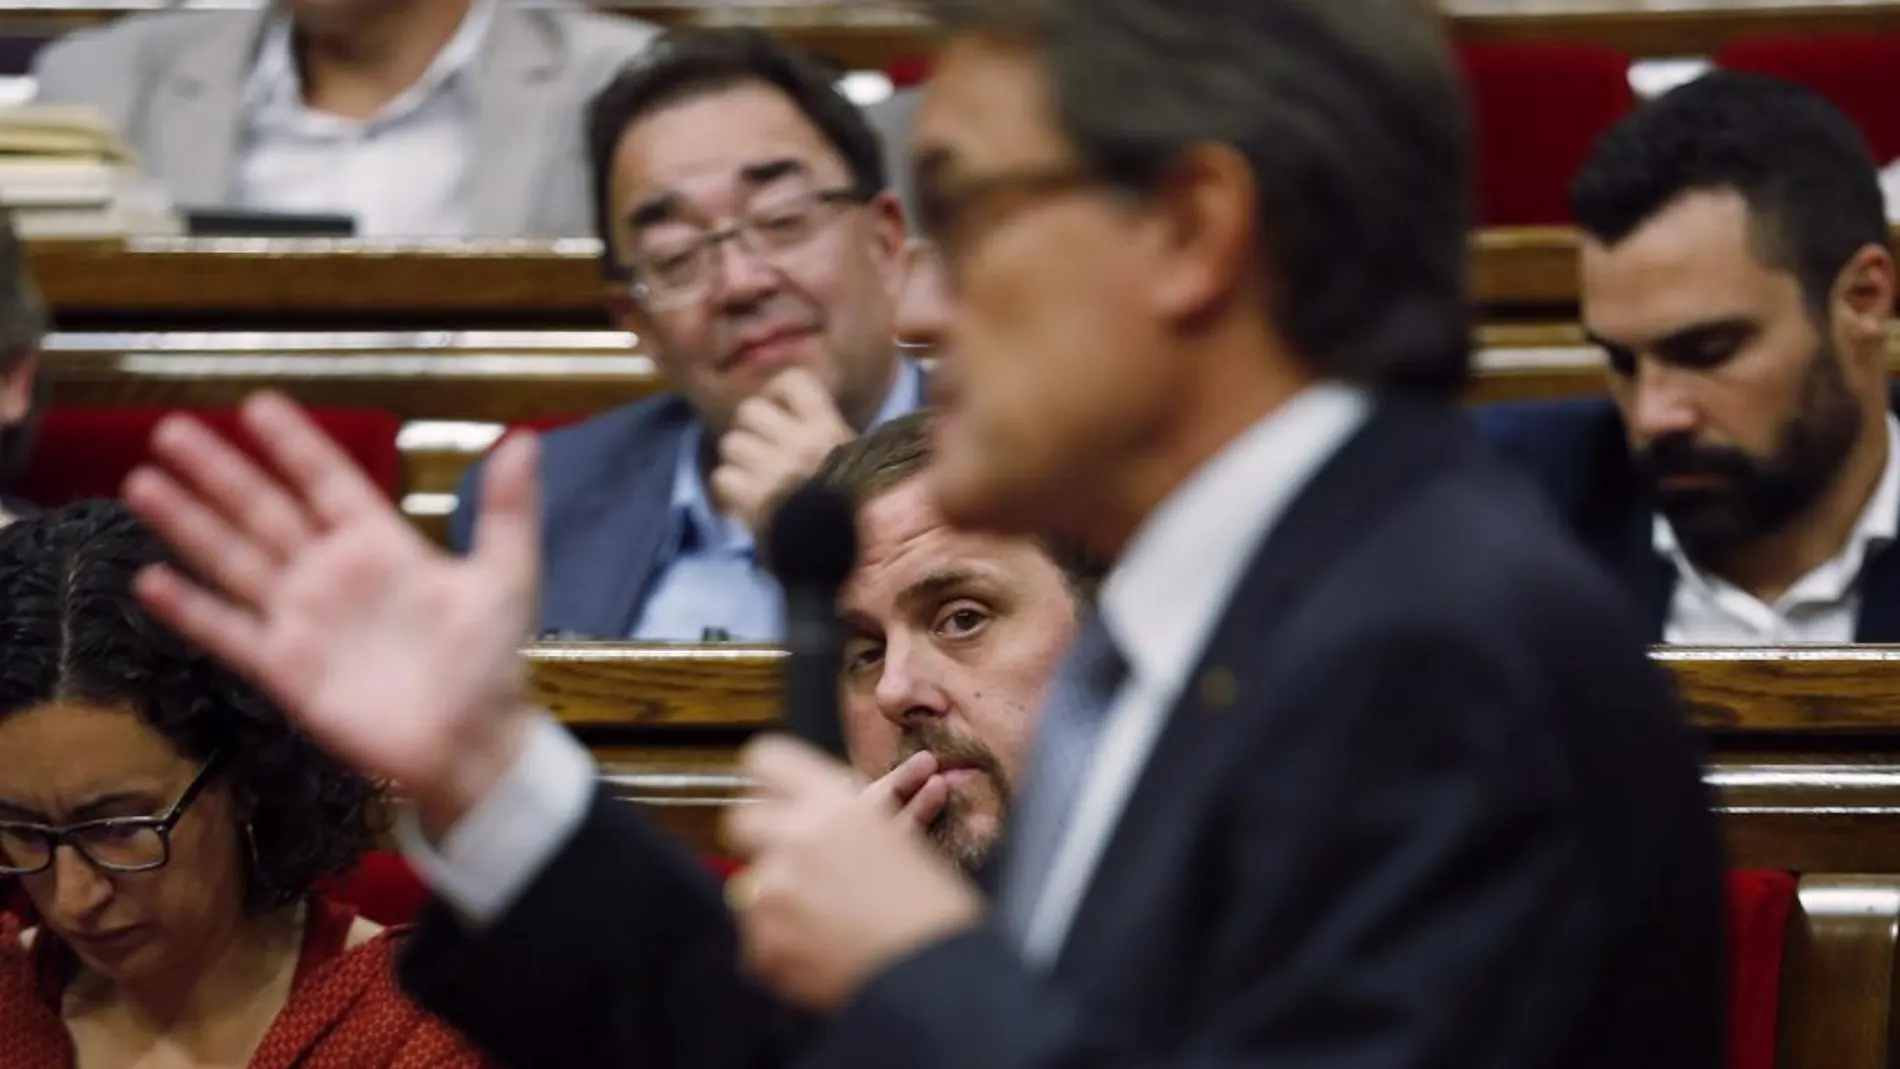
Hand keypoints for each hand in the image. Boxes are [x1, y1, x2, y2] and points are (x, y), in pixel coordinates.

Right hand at [121, 393, 540, 834]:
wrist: (472, 743)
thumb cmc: (491, 660)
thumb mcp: (507, 576)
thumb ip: (507, 510)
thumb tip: (524, 440)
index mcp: (381, 544)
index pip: (328, 481)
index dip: (294, 445)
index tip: (256, 404)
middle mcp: (332, 574)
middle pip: (265, 511)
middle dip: (220, 472)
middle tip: (172, 430)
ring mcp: (303, 620)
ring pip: (235, 560)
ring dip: (190, 524)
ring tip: (143, 483)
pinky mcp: (284, 669)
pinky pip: (229, 632)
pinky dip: (190, 608)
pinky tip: (150, 580)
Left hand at [710, 369, 854, 535]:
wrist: (856, 555)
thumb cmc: (858, 508)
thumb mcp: (855, 460)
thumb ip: (824, 435)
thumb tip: (795, 419)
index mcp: (827, 429)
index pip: (792, 381)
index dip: (777, 393)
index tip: (780, 411)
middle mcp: (798, 442)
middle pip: (749, 410)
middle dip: (751, 430)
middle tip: (762, 451)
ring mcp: (773, 470)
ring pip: (731, 443)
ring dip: (738, 461)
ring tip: (754, 479)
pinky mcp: (753, 499)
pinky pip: (723, 477)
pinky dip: (730, 491)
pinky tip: (745, 502)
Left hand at [724, 737, 982, 1009]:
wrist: (933, 976)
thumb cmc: (931, 913)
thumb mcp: (899, 846)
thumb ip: (855, 827)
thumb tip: (808, 827)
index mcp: (835, 805)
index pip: (769, 760)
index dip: (769, 777)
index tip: (773, 794)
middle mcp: (798, 837)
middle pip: (743, 820)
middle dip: (762, 840)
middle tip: (792, 862)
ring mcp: (776, 889)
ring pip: (751, 884)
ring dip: (779, 901)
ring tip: (827, 924)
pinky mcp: (764, 938)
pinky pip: (755, 935)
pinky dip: (781, 945)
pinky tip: (819, 952)